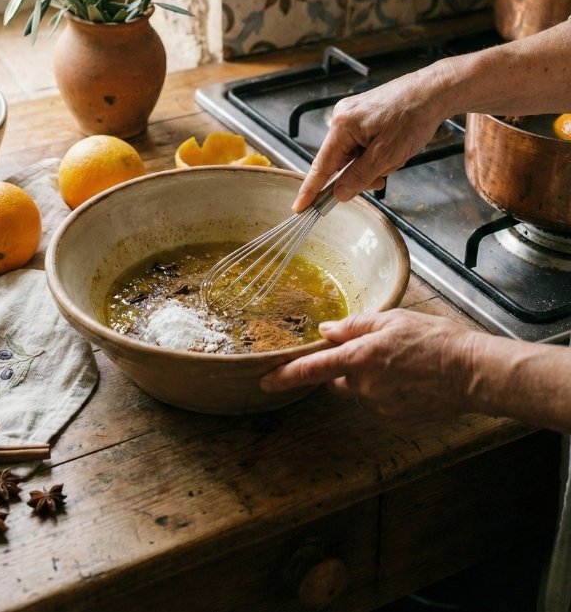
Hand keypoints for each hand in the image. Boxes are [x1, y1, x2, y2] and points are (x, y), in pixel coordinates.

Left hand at [260, 309, 479, 421]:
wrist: (471, 373)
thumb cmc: (434, 339)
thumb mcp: (392, 320)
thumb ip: (355, 325)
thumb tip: (326, 330)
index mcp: (360, 358)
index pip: (313, 369)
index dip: (286, 375)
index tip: (265, 381)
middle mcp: (365, 386)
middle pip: (338, 379)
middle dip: (346, 367)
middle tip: (374, 350)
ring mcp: (380, 406)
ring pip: (360, 390)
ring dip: (369, 377)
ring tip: (402, 360)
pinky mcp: (396, 417)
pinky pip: (380, 401)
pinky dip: (388, 389)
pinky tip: (411, 377)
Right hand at [293, 66, 450, 210]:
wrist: (433, 92)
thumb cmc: (413, 116)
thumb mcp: (387, 155)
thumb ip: (359, 176)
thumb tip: (339, 193)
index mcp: (342, 125)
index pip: (321, 165)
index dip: (311, 189)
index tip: (300, 207)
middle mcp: (342, 118)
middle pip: (340, 161)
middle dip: (361, 173)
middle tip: (383, 176)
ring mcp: (352, 115)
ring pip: (354, 154)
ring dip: (373, 163)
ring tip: (395, 156)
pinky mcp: (363, 115)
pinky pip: (362, 144)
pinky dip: (376, 152)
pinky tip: (394, 147)